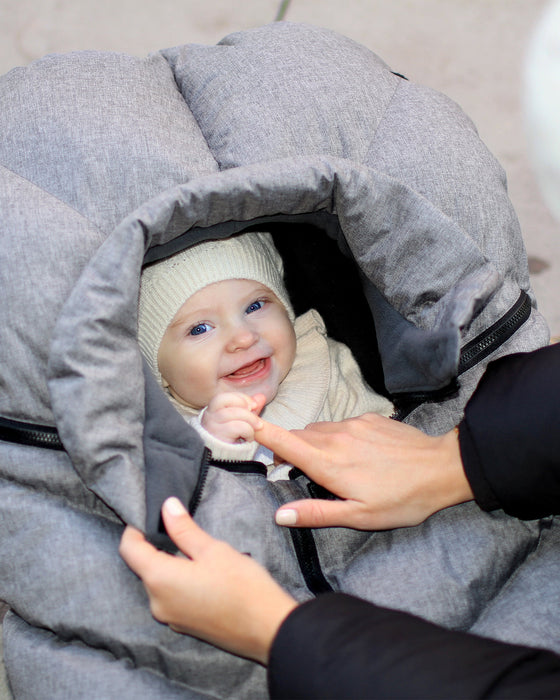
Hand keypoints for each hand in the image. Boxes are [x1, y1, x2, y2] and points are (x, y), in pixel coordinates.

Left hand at [119, 497, 296, 664]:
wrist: (267, 629)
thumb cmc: (242, 585)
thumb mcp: (213, 549)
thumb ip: (184, 529)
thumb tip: (166, 506)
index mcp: (159, 579)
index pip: (129, 550)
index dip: (134, 530)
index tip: (149, 515)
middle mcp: (157, 602)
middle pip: (144, 567)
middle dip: (157, 545)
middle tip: (179, 528)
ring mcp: (170, 617)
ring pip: (160, 582)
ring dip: (171, 564)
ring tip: (197, 551)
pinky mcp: (184, 625)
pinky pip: (172, 597)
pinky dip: (180, 582)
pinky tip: (204, 575)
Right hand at [202, 393, 265, 442]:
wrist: (225, 464)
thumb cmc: (233, 441)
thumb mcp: (242, 421)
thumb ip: (250, 409)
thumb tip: (261, 397)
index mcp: (213, 411)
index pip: (224, 397)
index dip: (241, 398)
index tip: (254, 405)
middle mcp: (208, 417)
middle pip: (226, 401)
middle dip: (246, 406)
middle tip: (256, 416)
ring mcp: (211, 427)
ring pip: (233, 413)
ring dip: (251, 420)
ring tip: (256, 429)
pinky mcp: (217, 438)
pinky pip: (237, 427)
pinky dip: (248, 431)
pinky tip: (249, 439)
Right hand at [254, 414, 473, 529]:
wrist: (441, 468)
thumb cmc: (401, 499)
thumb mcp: (359, 516)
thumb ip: (316, 513)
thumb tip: (280, 515)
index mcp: (328, 463)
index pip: (283, 441)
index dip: (260, 432)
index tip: (243, 426)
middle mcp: (335, 437)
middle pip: (297, 436)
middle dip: (287, 448)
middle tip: (290, 468)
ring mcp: (353, 424)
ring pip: (318, 429)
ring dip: (312, 443)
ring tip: (327, 464)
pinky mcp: (368, 417)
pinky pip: (341, 424)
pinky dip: (336, 436)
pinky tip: (355, 454)